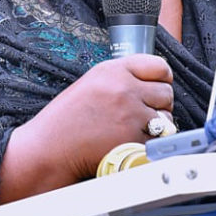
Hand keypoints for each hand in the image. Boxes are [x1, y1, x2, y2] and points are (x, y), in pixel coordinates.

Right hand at [0, 54, 172, 202]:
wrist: (49, 149)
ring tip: (134, 128)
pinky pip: (157, 139)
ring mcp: (130, 114)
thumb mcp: (92, 83)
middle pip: (166, 92)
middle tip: (144, 112)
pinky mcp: (133, 139)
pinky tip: (130, 141)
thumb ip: (122, 78)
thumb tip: (152, 82)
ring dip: (157, 125)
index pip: (159, 66)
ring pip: (166, 117)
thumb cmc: (66, 119)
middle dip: (159, 103)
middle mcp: (124, 88)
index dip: (162, 78)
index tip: (158, 86)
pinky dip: (149, 143)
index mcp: (113, 70)